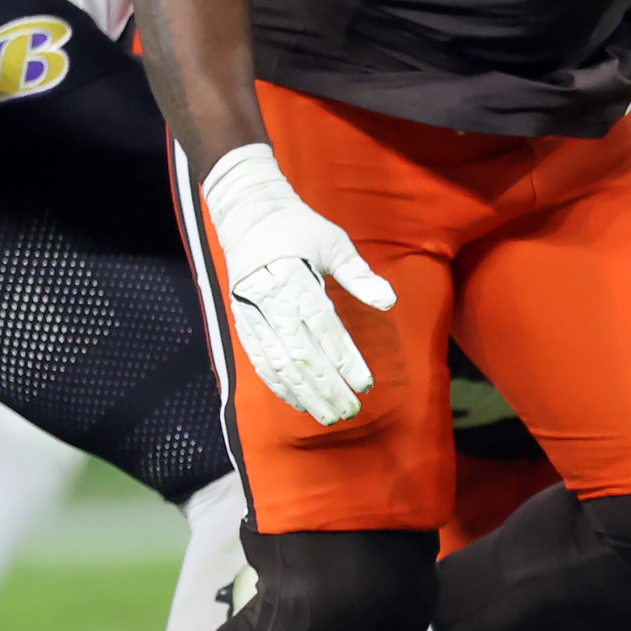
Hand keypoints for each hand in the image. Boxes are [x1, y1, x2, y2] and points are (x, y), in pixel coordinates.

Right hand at [199, 143, 395, 425]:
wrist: (248, 215)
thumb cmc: (299, 228)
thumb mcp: (334, 243)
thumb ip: (359, 275)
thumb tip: (390, 301)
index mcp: (294, 277)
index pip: (323, 327)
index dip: (344, 358)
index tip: (365, 384)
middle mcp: (269, 299)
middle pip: (300, 353)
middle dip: (326, 386)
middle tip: (351, 410)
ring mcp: (251, 313)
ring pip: (277, 362)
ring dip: (303, 393)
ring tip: (328, 416)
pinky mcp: (241, 321)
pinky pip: (259, 359)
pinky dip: (277, 384)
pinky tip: (298, 402)